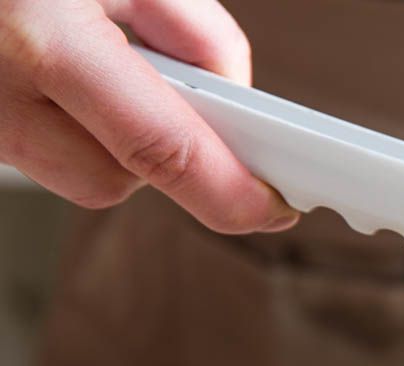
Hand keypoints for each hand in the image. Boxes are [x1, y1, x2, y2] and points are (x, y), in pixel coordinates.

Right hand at [0, 0, 297, 232]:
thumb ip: (188, 26)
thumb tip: (231, 94)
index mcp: (40, 37)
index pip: (164, 151)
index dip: (232, 192)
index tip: (274, 205)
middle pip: (117, 180)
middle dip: (160, 145)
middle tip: (174, 88)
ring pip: (75, 173)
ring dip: (108, 134)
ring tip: (93, 54)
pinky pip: (35, 148)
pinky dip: (65, 120)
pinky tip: (50, 65)